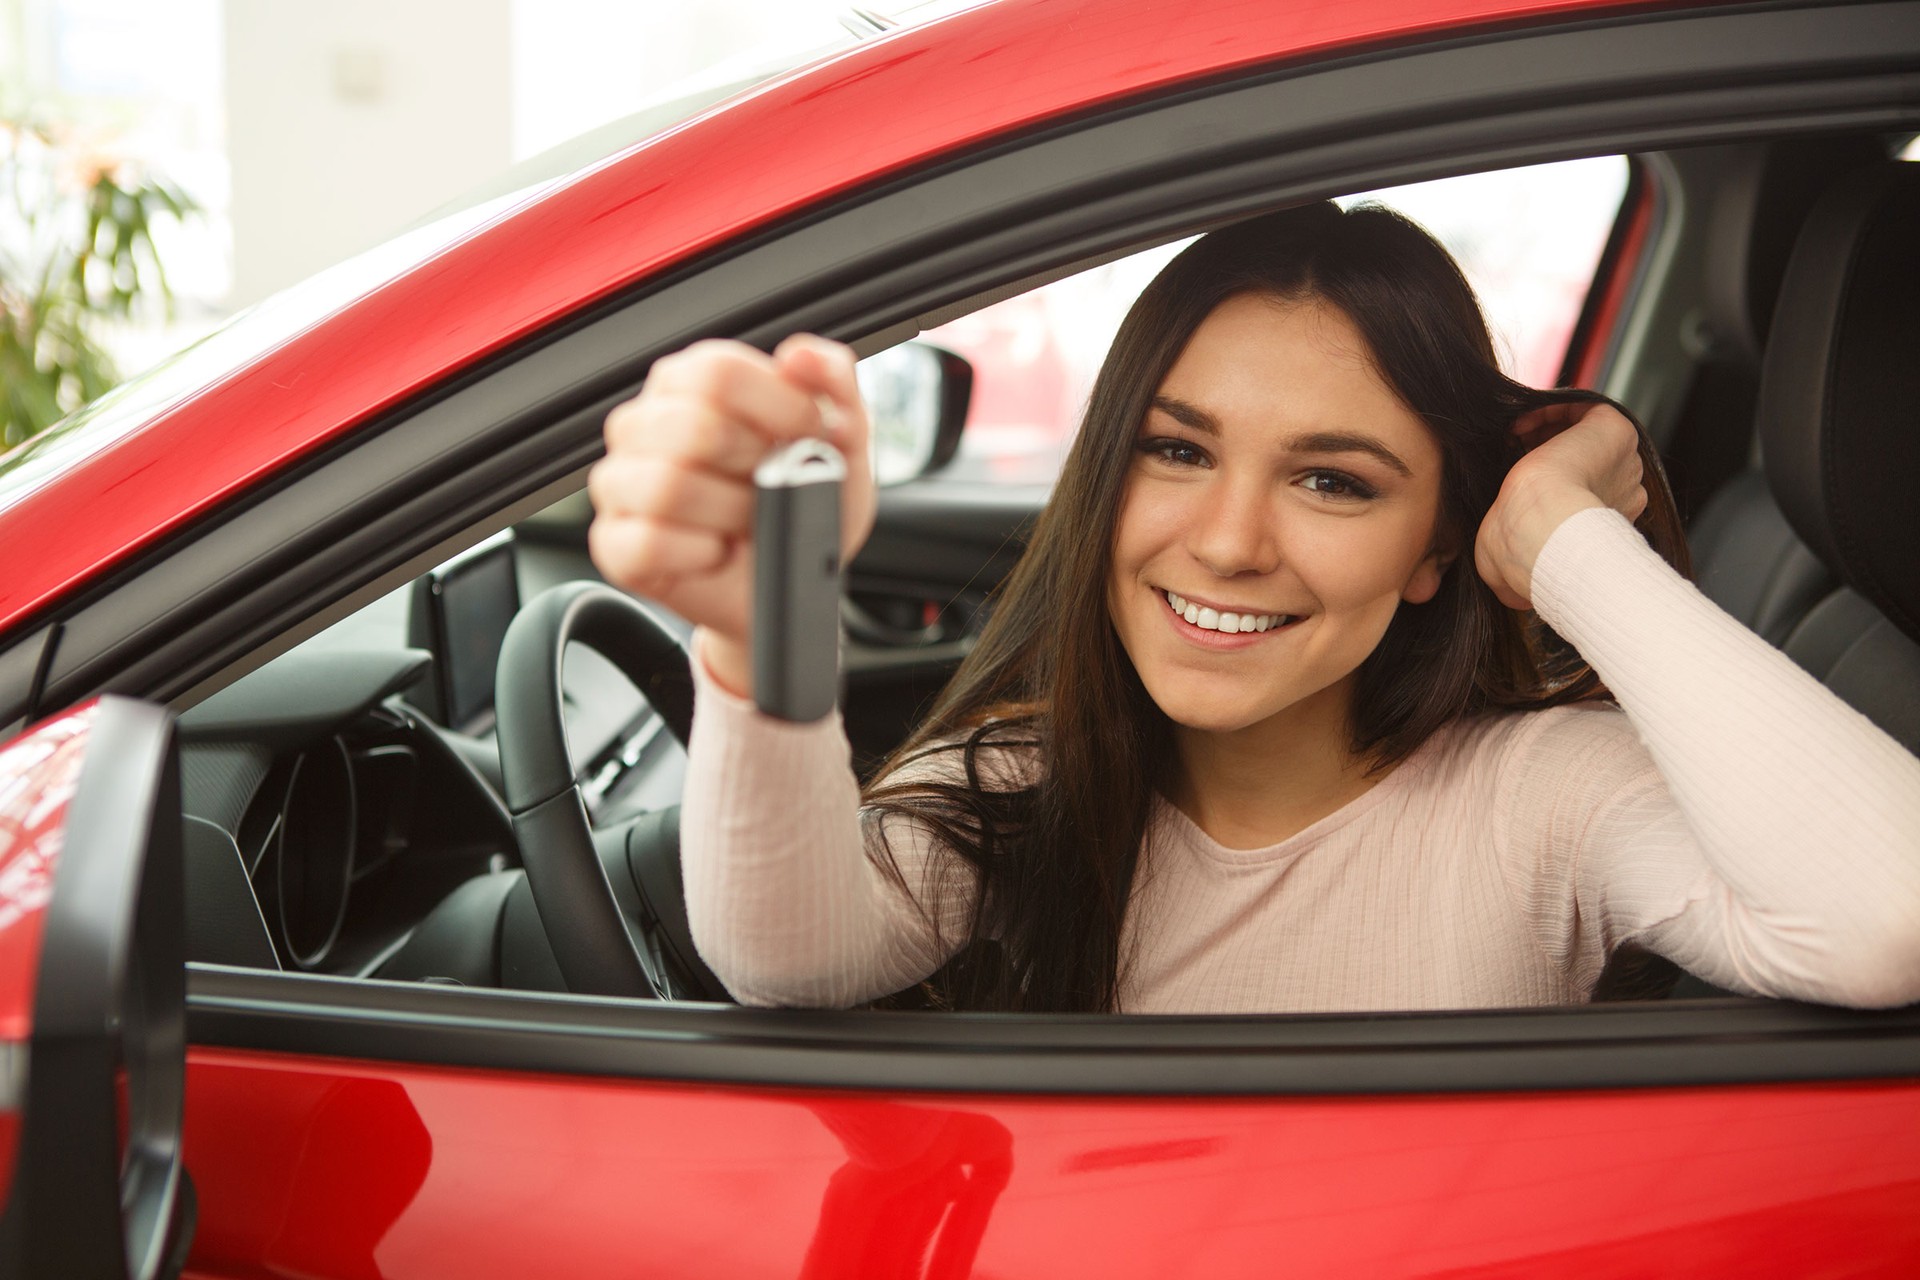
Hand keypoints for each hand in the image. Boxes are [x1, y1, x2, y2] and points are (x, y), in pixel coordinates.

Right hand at [587, 334, 876, 695]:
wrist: (798, 578)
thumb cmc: (808, 500)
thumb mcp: (843, 438)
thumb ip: (835, 380)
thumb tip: (799, 355)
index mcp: (690, 382)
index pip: (717, 371)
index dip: (779, 408)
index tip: (812, 433)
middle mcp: (644, 424)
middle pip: (691, 427)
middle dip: (756, 465)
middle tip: (776, 484)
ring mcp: (620, 484)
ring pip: (667, 486)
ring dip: (731, 512)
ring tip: (749, 521)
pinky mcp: (614, 544)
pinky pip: (647, 542)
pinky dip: (700, 554)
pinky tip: (718, 552)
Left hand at [1473, 400, 1646, 610]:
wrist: (1541, 530)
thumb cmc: (1524, 555)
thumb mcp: (1508, 573)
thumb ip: (1512, 580)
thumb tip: (1512, 597)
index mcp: (1603, 525)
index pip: (1580, 495)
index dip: (1548, 483)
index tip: (1514, 480)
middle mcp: (1622, 492)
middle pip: (1586, 463)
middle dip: (1548, 454)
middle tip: (1510, 452)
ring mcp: (1623, 461)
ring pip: (1585, 436)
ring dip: (1548, 430)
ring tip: (1512, 434)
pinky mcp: (1616, 431)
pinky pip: (1584, 408)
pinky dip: (1551, 409)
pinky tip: (1520, 422)